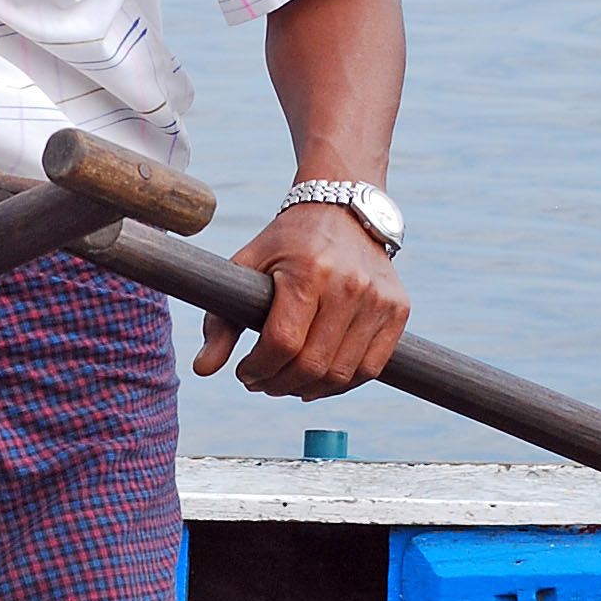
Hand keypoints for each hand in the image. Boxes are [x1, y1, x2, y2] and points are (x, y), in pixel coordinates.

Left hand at [194, 201, 408, 397]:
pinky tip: (318, 381)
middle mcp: (350, 285)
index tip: (244, 373)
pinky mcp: (398, 309)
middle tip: (261, 383)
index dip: (257, 369)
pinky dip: (341, 384)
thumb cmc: (287, 242)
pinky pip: (371, 368)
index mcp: (309, 271)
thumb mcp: (247, 266)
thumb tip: (203, 369)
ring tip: (286, 383)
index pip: (282, 343)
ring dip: (307, 390)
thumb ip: (222, 320)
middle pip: (311, 365)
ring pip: (342, 374)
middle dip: (278, 385)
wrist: (344, 209)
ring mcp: (379, 299)